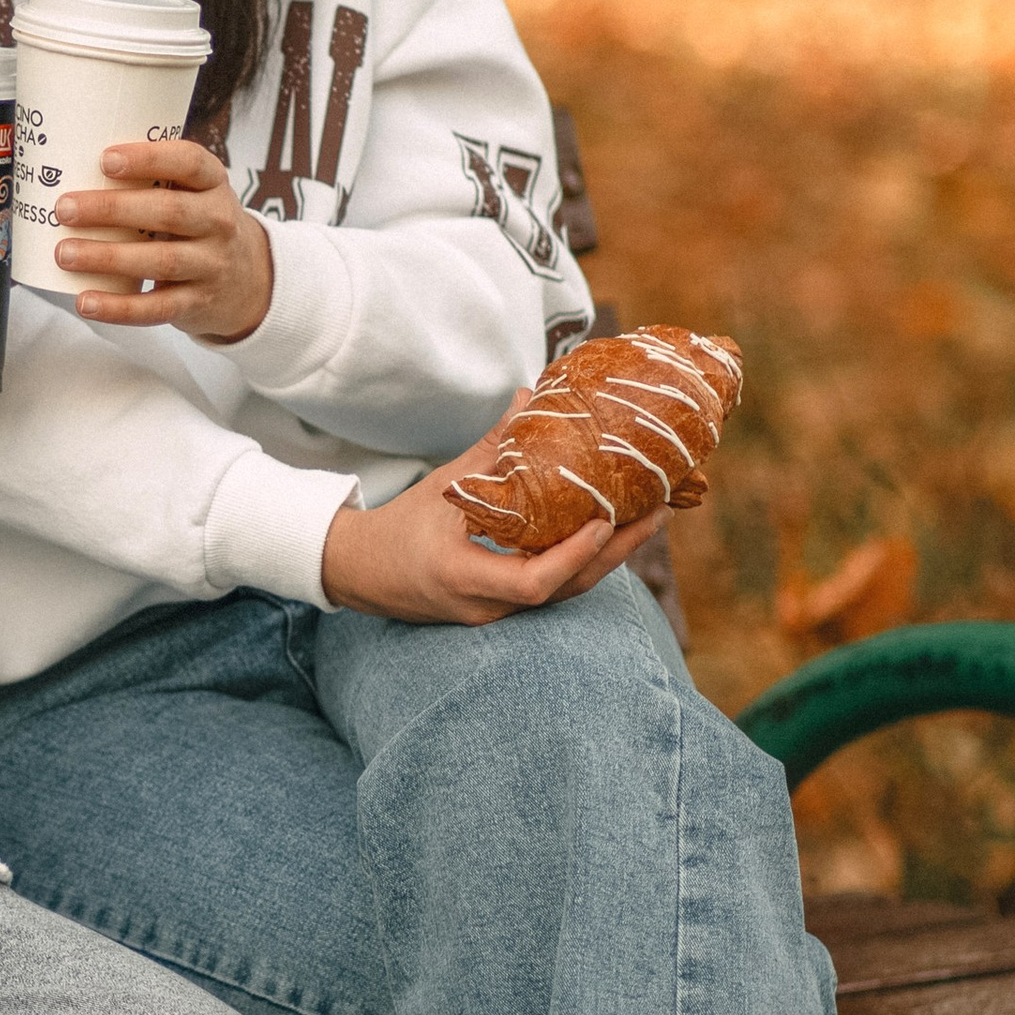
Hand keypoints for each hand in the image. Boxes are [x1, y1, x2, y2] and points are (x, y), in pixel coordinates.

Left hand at [53, 138, 273, 339]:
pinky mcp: (197, 303)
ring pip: (159, 261)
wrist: (248, 279)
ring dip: (108, 257)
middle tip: (65, 209)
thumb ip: (153, 180)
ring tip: (65, 254)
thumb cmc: (199, 224)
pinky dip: (118, 308)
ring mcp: (210, 265)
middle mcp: (218, 222)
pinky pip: (156, 308)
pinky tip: (86, 301)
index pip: (189, 162)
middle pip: (168, 212)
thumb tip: (74, 171)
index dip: (148, 159)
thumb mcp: (194, 193)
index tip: (105, 159)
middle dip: (112, 209)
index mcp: (213, 183)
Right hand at [323, 405, 668, 624]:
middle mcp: (483, 606)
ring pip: (563, 594)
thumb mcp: (442, 485)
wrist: (358, 573)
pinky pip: (550, 590)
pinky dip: (580, 563)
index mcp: (462, 576)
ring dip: (607, 560)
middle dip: (616, 554)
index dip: (574, 554)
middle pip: (564, 591)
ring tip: (646, 521)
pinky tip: (606, 536)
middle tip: (656, 513)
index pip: (532, 582)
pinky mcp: (499, 612)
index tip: (605, 521)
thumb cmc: (396, 528)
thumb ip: (490, 449)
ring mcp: (493, 615)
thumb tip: (527, 400)